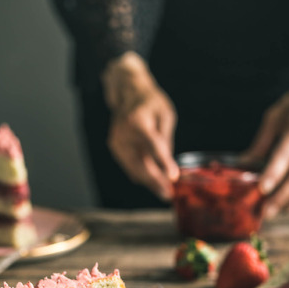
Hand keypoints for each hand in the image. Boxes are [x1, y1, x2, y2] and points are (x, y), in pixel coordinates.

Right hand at [102, 52, 179, 199]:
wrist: (128, 92)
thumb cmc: (150, 102)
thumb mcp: (165, 115)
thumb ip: (165, 140)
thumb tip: (167, 165)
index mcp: (137, 121)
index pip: (153, 146)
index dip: (164, 163)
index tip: (173, 177)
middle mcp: (123, 133)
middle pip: (140, 164)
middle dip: (156, 181)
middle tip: (169, 194)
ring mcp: (116, 142)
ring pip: (134, 170)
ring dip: (149, 183)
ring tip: (164, 192)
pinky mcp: (115, 148)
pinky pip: (130, 166)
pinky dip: (142, 176)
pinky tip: (154, 183)